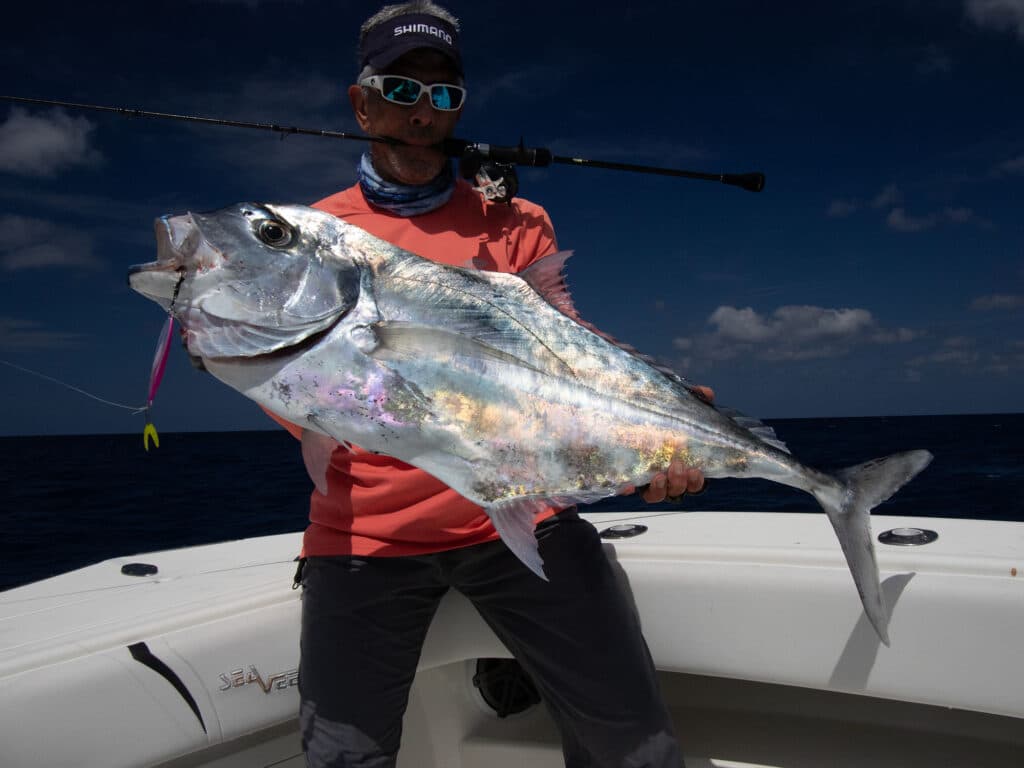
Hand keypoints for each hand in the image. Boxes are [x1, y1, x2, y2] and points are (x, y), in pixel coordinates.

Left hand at [626, 384, 713, 503]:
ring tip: (659, 476)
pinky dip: (628, 489)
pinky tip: (629, 485)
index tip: (696, 470)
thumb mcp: (670, 406)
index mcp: (677, 464)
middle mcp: (662, 476)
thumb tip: (707, 393)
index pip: (692, 481)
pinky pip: (625, 490)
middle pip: (676, 491)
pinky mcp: (622, 478)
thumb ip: (690, 399)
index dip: (696, 481)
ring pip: (655, 495)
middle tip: (677, 467)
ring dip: (660, 489)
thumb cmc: (651, 416)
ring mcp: (641, 479)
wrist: (613, 416)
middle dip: (679, 482)